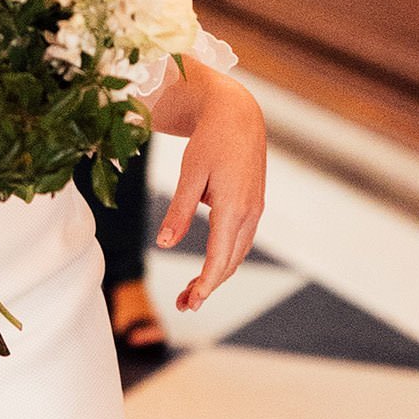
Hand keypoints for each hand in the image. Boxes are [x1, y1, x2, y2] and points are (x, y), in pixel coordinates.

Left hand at [156, 77, 265, 309]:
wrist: (238, 114)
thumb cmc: (211, 140)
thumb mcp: (190, 174)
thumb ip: (179, 211)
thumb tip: (163, 245)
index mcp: (234, 207)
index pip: (220, 258)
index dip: (205, 284)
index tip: (190, 303)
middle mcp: (249, 213)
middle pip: (230, 262)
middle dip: (208, 286)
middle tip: (183, 304)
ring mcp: (255, 209)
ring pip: (237, 253)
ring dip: (217, 275)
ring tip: (190, 290)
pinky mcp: (253, 205)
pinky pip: (240, 240)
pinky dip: (224, 258)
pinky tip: (208, 265)